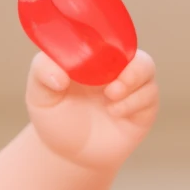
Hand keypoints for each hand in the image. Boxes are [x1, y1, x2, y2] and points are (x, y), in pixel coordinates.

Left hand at [26, 50, 158, 170]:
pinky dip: (134, 102)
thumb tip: (59, 76)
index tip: (92, 54)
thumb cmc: (55, 118)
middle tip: (110, 85)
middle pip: (131, 48)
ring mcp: (130, 86)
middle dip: (126, 62)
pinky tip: (115, 112)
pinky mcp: (143, 107)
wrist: (70, 155)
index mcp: (90, 55)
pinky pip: (149, 95)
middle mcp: (113, 66)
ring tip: (111, 97)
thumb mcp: (39, 95)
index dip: (102, 38)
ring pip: (146, 68)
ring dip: (132, 81)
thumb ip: (42, 74)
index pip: (103, 34)